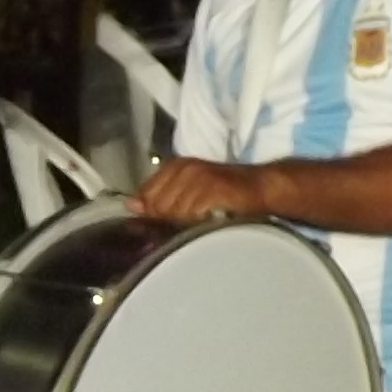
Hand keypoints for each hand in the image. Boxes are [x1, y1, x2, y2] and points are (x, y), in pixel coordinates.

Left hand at [135, 155, 270, 225]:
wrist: (260, 188)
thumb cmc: (223, 195)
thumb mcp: (188, 193)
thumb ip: (158, 199)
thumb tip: (131, 205)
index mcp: (174, 167)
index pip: (147, 196)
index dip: (154, 213)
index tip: (169, 222)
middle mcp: (183, 168)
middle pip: (158, 207)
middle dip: (170, 220)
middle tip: (192, 223)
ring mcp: (198, 177)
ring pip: (174, 213)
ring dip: (187, 224)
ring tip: (203, 222)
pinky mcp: (211, 188)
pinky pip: (192, 215)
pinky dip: (199, 223)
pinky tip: (210, 221)